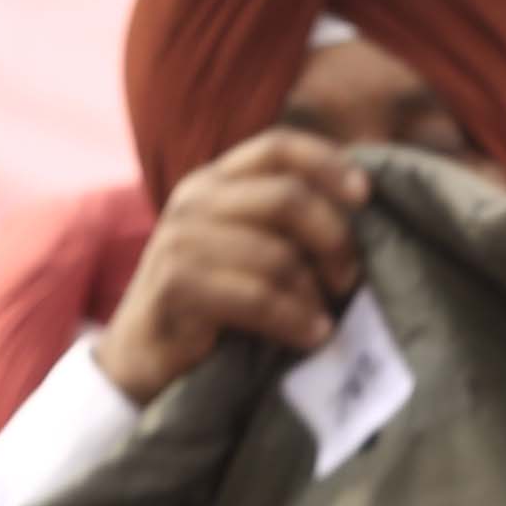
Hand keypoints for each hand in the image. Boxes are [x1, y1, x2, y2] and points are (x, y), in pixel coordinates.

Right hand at [90, 130, 369, 402]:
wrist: (140, 359)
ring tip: (326, 320)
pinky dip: (295, 320)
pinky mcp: (177, 288)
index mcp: (213, 181)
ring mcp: (180, 242)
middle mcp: (193, 201)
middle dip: (332, 238)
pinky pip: (258, 298)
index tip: (365, 195)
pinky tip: (311, 336)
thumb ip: (282, 223)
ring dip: (314, 293)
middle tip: (350, 278)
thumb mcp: (243, 249)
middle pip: (287, 197)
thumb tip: (360, 209)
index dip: (328, 163)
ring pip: (278, 255)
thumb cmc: (208, 306)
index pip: (278, 146)